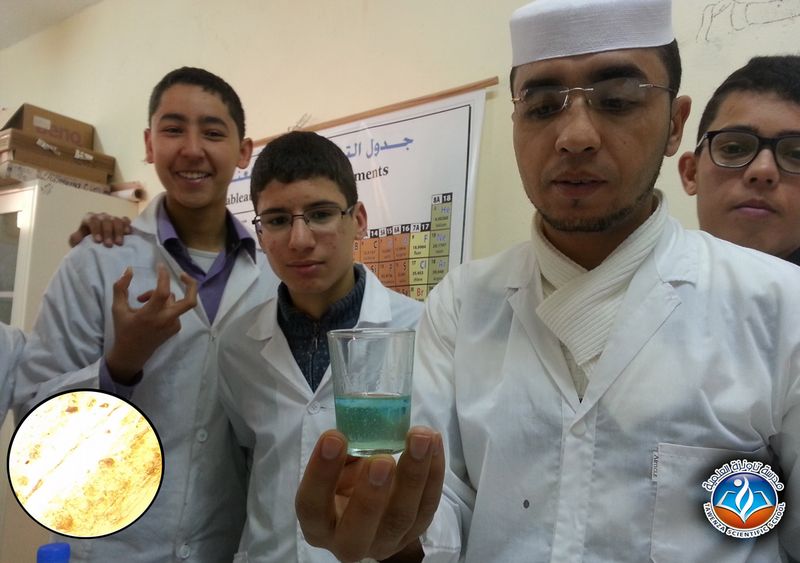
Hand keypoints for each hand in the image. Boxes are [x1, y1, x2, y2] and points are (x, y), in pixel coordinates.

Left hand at [68, 212, 131, 247]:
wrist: (97, 244)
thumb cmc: (87, 242)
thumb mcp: (78, 241)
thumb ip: (75, 239)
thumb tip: (77, 238)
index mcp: (90, 218)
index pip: (93, 220)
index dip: (96, 229)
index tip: (98, 241)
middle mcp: (101, 216)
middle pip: (106, 220)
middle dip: (108, 232)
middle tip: (109, 245)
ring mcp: (112, 218)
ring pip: (116, 220)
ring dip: (118, 232)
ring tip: (119, 243)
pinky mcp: (122, 222)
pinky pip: (125, 221)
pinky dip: (127, 226)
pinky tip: (128, 233)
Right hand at [105, 264, 197, 382]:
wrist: (132, 353)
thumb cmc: (123, 329)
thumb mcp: (117, 309)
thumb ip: (120, 288)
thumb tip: (129, 270)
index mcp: (150, 315)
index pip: (162, 292)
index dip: (163, 277)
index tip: (160, 266)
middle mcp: (165, 320)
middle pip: (190, 301)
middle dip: (190, 285)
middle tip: (182, 275)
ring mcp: (173, 325)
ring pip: (175, 301)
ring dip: (162, 295)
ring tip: (142, 299)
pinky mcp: (176, 328)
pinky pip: (174, 309)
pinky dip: (164, 305)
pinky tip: (150, 310)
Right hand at [296, 427, 443, 562]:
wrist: (372, 506)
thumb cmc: (347, 480)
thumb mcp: (337, 466)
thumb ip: (343, 450)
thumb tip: (362, 418)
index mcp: (317, 523)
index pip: (311, 506)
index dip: (320, 474)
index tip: (334, 437)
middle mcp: (347, 542)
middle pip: (358, 530)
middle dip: (371, 495)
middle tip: (382, 459)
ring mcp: (384, 542)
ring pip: (400, 518)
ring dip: (412, 477)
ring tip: (420, 438)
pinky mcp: (414, 533)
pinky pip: (428, 506)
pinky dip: (434, 473)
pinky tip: (434, 443)